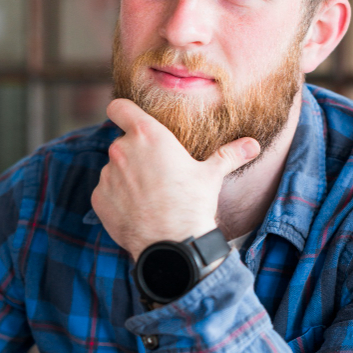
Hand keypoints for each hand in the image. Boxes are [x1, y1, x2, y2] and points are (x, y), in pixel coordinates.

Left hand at [91, 98, 259, 260]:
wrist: (172, 245)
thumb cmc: (193, 205)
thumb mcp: (212, 176)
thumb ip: (229, 155)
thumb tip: (254, 145)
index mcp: (148, 135)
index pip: (120, 107)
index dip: (122, 110)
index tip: (125, 115)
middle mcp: (121, 150)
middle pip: (123, 142)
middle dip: (135, 153)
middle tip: (157, 172)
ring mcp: (107, 175)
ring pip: (114, 168)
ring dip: (126, 176)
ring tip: (149, 196)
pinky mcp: (99, 198)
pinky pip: (107, 192)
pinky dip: (117, 198)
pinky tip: (137, 210)